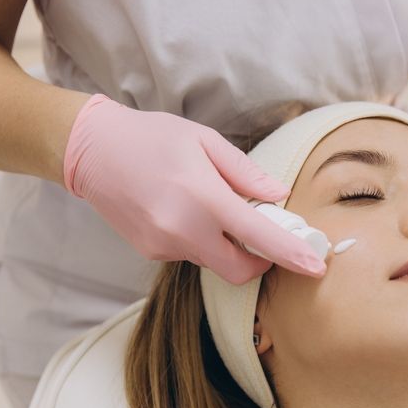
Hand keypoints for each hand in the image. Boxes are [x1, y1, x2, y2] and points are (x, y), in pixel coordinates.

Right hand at [63, 94, 326, 283]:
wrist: (91, 149)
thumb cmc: (152, 137)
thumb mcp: (205, 141)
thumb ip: (245, 173)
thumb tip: (278, 196)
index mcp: (205, 199)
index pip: (260, 238)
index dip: (292, 256)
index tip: (316, 267)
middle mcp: (184, 230)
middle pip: (241, 270)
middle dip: (260, 261)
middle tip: (264, 234)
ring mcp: (165, 245)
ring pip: (214, 262)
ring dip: (227, 246)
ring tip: (211, 207)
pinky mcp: (151, 252)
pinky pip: (191, 255)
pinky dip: (200, 240)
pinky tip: (183, 211)